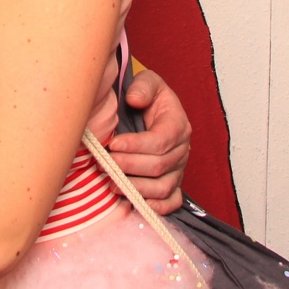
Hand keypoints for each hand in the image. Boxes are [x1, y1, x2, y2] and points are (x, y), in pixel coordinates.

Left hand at [106, 68, 189, 214]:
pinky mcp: (173, 184)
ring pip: (163, 187)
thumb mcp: (148, 81)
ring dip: (136, 188)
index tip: (113, 143)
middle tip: (106, 163)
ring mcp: (178, 169)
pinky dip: (157, 207)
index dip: (136, 145)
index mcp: (178, 124)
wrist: (150, 111)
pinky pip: (172, 201)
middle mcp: (182, 150)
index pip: (161, 141)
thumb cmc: (147, 98)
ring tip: (112, 183)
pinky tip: (137, 203)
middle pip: (159, 166)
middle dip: (129, 166)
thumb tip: (135, 100)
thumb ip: (143, 86)